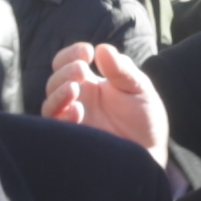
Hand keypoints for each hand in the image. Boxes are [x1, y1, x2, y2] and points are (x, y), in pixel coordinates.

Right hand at [44, 42, 169, 155]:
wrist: (150, 152)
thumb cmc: (146, 119)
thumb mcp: (138, 88)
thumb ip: (121, 69)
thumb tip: (102, 48)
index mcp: (90, 84)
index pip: (67, 62)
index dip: (71, 53)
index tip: (87, 52)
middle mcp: (77, 100)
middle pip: (55, 80)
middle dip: (65, 71)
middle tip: (83, 70)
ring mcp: (74, 120)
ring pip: (50, 102)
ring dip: (58, 91)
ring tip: (75, 88)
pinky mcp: (74, 138)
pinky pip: (56, 126)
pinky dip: (62, 115)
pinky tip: (77, 110)